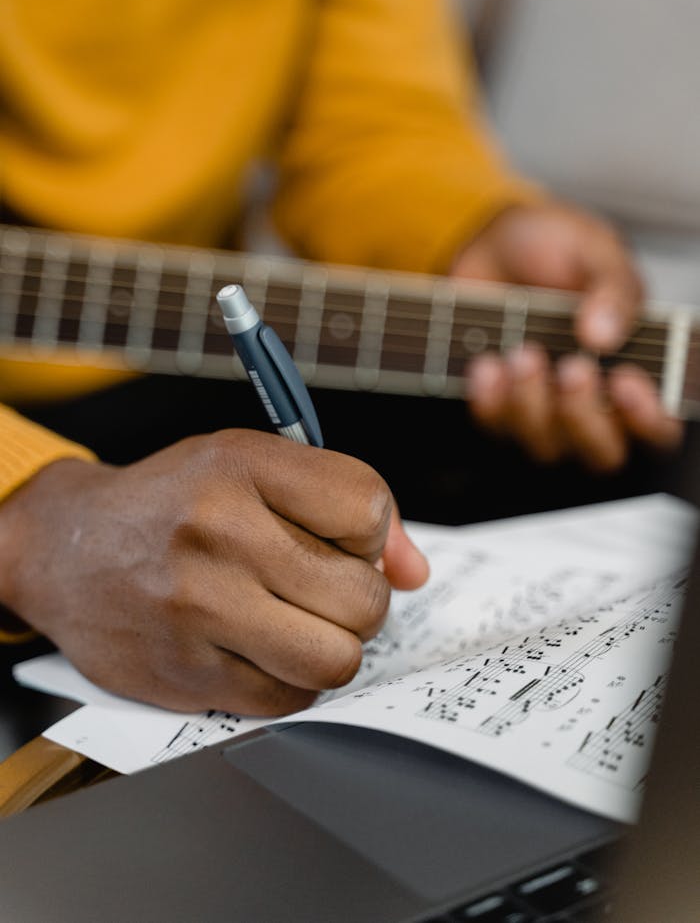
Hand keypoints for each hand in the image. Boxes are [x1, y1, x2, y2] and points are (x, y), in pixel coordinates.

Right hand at [0, 432, 427, 714]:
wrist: (67, 548)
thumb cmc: (174, 504)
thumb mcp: (250, 467)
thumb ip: (342, 504)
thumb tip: (415, 571)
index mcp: (242, 466)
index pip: (366, 505)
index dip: (370, 532)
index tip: (342, 538)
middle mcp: (220, 532)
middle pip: (362, 596)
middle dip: (358, 599)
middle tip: (322, 588)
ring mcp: (200, 607)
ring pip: (336, 659)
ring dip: (332, 647)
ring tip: (301, 623)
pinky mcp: (186, 672)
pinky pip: (289, 700)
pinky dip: (291, 681)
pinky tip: (262, 649)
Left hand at [452, 203, 682, 469]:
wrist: (493, 241)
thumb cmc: (557, 248)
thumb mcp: (595, 251)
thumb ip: (613, 288)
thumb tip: (604, 335)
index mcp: (638, 370)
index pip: (659, 428)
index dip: (647, 419)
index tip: (624, 381)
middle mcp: (595, 403)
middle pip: (602, 453)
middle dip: (584, 416)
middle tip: (571, 368)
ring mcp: (544, 411)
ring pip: (545, 444)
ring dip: (532, 403)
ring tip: (522, 351)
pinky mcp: (498, 407)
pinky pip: (495, 426)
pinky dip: (489, 400)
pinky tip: (487, 364)